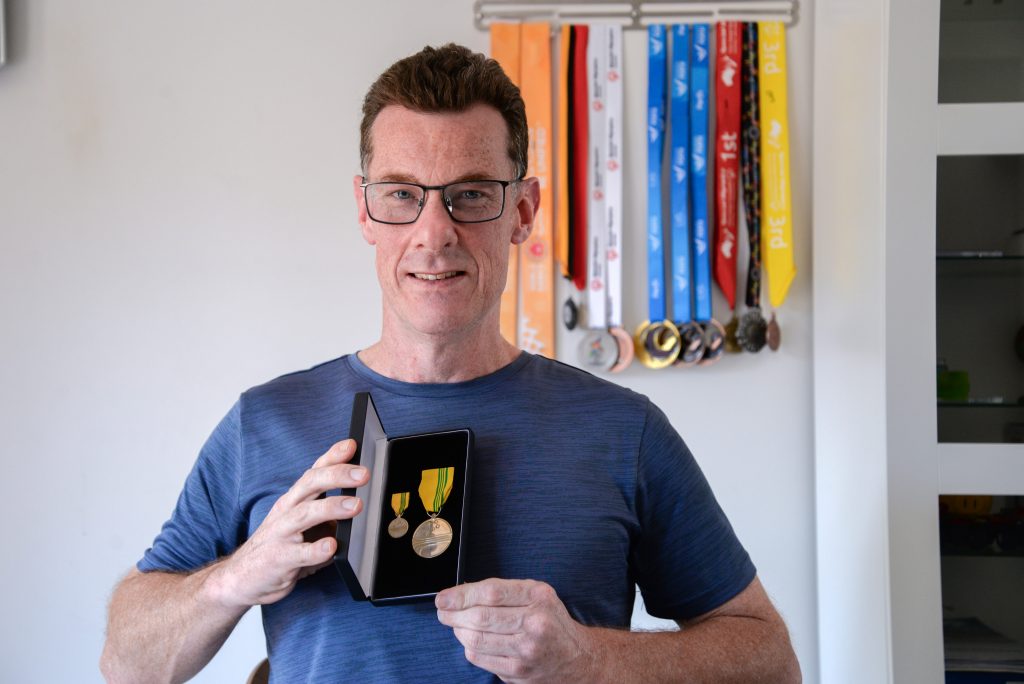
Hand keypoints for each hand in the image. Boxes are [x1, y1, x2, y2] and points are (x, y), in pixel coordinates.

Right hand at [211, 439, 368, 607]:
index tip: (352, 445)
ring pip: (305, 514)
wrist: (240, 578)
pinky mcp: (278, 560)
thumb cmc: (278, 548)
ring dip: (332, 507)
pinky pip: (299, 554)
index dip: (332, 457)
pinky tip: (332, 546)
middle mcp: (287, 512)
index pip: (314, 472)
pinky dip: (316, 550)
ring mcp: (281, 535)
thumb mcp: (303, 525)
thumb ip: (328, 515)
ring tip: (356, 505)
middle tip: (363, 474)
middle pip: (311, 485)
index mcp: (294, 500)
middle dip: (338, 475)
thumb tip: (360, 503)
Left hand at [436, 578, 594, 682]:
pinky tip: (472, 641)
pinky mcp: (519, 671)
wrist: (577, 658)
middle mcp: (535, 622)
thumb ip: (503, 592)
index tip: (443, 597)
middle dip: (453, 614)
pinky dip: (469, 648)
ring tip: (456, 625)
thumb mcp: (537, 595)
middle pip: (480, 617)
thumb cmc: (551, 621)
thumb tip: (459, 594)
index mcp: (538, 596)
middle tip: (442, 612)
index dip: (461, 595)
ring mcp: (527, 650)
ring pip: (476, 639)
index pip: (490, 593)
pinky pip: (481, 658)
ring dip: (459, 631)